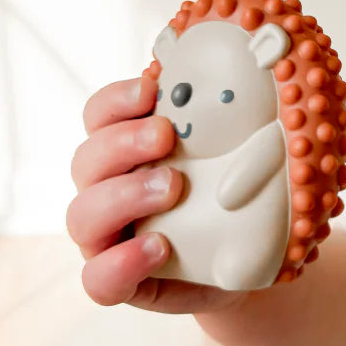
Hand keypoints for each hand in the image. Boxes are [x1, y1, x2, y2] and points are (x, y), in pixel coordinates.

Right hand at [66, 76, 246, 313]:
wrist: (243, 256)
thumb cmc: (231, 188)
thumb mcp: (233, 146)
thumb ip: (229, 115)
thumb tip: (263, 63)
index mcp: (126, 146)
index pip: (99, 114)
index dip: (116, 99)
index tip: (151, 89)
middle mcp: (107, 188)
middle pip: (86, 159)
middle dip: (123, 142)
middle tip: (165, 135)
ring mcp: (108, 236)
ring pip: (82, 214)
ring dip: (124, 195)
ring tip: (172, 187)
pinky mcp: (120, 281)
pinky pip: (98, 278)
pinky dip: (123, 261)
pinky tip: (159, 246)